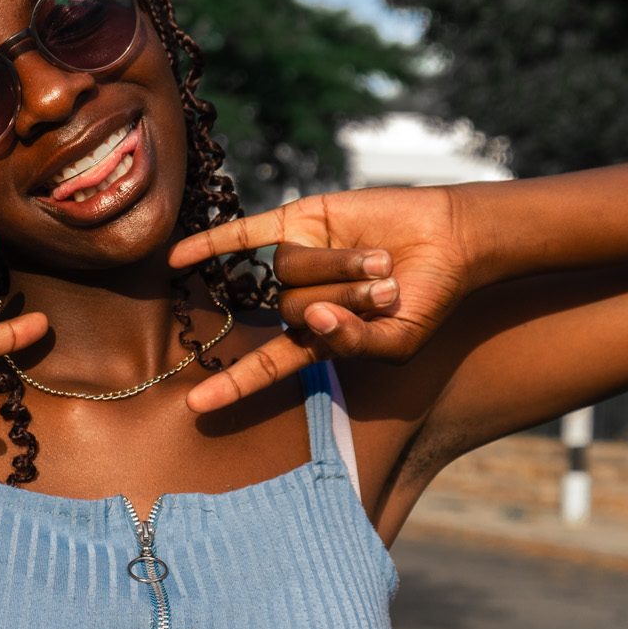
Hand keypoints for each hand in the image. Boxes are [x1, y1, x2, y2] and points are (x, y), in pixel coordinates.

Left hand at [167, 187, 473, 412]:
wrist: (450, 240)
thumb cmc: (427, 299)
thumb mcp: (397, 340)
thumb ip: (353, 343)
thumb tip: (312, 320)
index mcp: (319, 337)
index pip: (269, 366)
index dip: (234, 386)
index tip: (196, 406)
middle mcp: (301, 299)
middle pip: (290, 310)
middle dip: (342, 301)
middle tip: (387, 290)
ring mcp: (298, 259)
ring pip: (289, 271)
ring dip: (338, 268)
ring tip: (380, 262)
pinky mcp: (300, 221)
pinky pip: (246, 235)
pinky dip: (212, 244)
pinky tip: (177, 258)